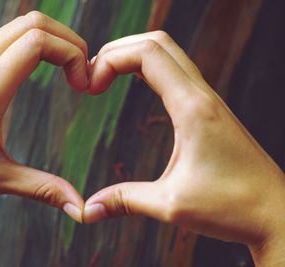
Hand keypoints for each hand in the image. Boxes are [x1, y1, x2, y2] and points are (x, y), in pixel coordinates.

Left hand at [0, 11, 86, 221]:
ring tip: (67, 72)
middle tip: (81, 72)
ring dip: (51, 40)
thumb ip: (41, 189)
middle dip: (68, 40)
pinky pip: (4, 40)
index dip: (71, 54)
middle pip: (32, 22)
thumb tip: (80, 208)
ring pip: (18, 26)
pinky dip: (32, 45)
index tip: (82, 87)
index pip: (37, 41)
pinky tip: (38, 74)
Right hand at [83, 31, 284, 263]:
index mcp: (191, 108)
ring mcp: (208, 100)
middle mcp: (201, 95)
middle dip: (118, 50)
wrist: (276, 214)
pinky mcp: (210, 110)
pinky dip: (150, 68)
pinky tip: (136, 85)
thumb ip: (126, 200)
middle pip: (156, 43)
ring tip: (106, 76)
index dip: (110, 60)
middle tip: (93, 76)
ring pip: (168, 53)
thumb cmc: (232, 207)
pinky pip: (177, 72)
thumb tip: (90, 209)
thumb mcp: (170, 205)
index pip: (147, 54)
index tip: (90, 87)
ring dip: (134, 56)